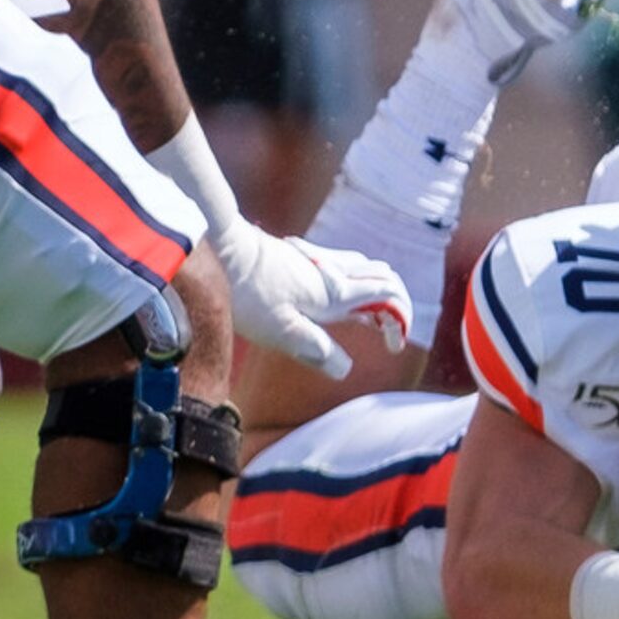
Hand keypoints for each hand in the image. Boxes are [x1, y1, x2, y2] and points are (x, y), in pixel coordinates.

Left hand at [212, 220, 410, 377]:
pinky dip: (354, 280)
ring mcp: (317, 260)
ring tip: (367, 316)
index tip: (394, 347)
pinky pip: (342, 263)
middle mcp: (332, 272)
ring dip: (376, 289)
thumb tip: (345, 369)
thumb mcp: (281, 331)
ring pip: (364, 266)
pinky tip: (333, 294)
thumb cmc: (246, 293)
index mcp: (335, 293)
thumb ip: (316, 349)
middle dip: (395, 303)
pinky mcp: (300, 256)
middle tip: (387, 332)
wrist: (218, 249)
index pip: (388, 296)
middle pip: (383, 276)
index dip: (400, 321)